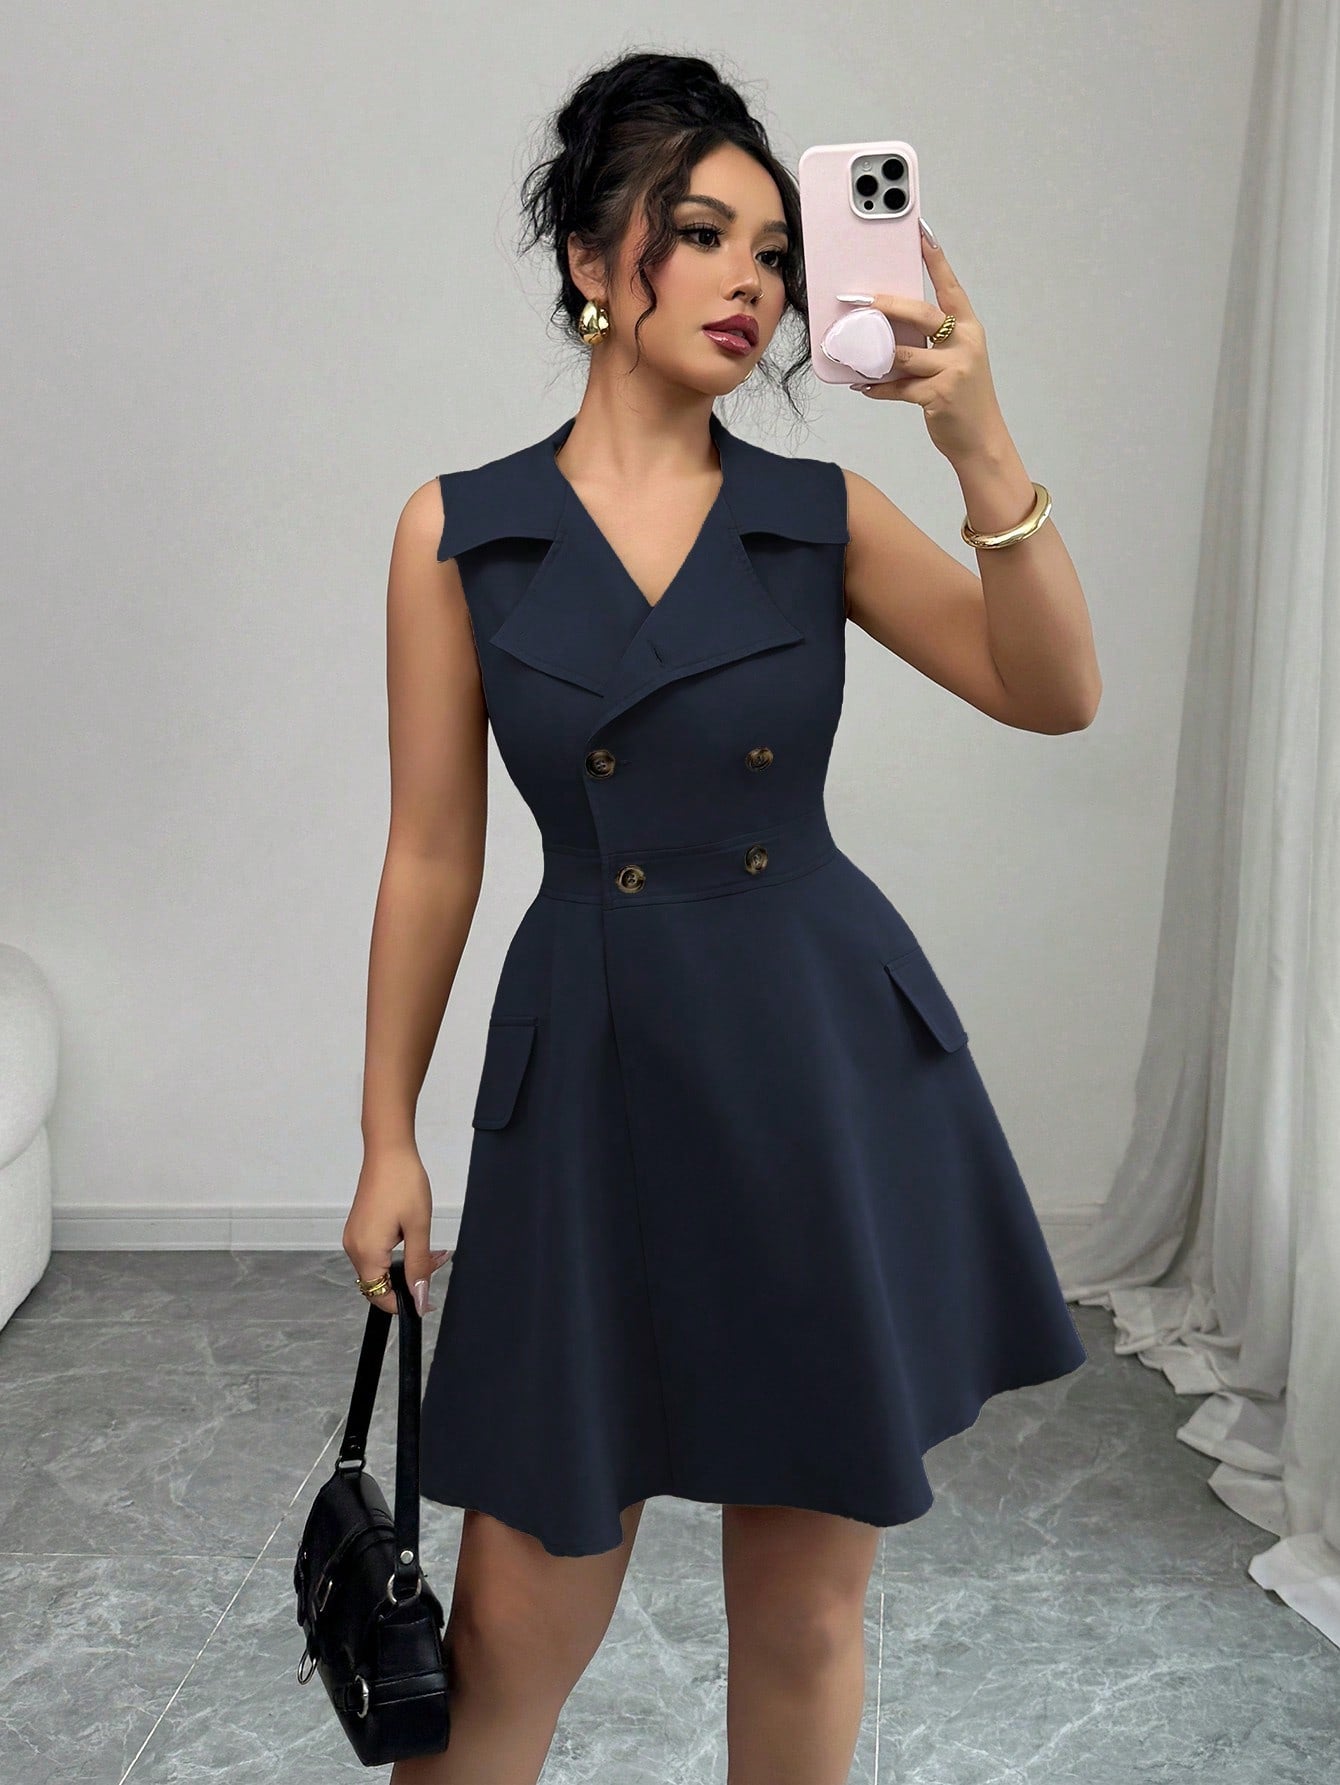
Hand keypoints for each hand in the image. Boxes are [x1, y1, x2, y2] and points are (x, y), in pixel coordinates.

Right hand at [343, 1140, 452, 1316]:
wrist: (388, 1150)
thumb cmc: (404, 1183)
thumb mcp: (418, 1228)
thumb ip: (418, 1266)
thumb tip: (418, 1299)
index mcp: (366, 1252)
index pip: (379, 1297)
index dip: (403, 1303)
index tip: (427, 1300)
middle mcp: (353, 1248)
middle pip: (379, 1284)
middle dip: (408, 1282)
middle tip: (437, 1265)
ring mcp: (354, 1237)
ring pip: (379, 1267)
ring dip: (405, 1266)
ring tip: (433, 1252)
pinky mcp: (359, 1227)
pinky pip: (376, 1252)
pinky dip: (396, 1253)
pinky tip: (416, 1239)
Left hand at [847, 220, 1010, 467]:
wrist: (982, 439)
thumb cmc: (965, 397)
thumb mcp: (957, 361)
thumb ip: (932, 342)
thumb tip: (890, 328)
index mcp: (969, 329)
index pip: (950, 288)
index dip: (935, 260)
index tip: (921, 234)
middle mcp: (964, 344)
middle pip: (921, 315)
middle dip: (889, 306)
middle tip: (862, 300)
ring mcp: (954, 370)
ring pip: (903, 354)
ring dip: (875, 356)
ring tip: (854, 353)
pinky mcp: (939, 395)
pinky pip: (898, 387)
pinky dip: (877, 388)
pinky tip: (863, 387)